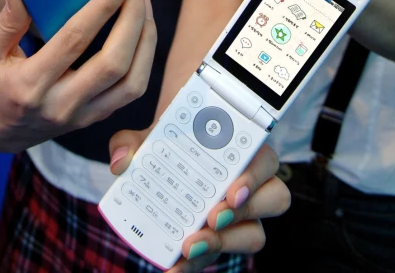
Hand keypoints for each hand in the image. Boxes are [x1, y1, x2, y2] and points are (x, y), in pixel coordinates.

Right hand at [0, 0, 156, 151]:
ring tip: (142, 3)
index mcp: (31, 84)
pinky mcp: (97, 117)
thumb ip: (6, 20)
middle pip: (113, 62)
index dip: (103, 5)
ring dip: (145, 38)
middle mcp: (61, 103)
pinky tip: (142, 29)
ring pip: (132, 81)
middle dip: (132, 18)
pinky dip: (144, 57)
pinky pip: (132, 89)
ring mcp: (83, 115)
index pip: (75, 39)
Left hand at [108, 131, 288, 271]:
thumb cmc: (170, 141)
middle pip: (271, 200)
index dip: (253, 178)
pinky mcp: (221, 239)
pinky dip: (196, 265)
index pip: (264, 161)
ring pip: (254, 234)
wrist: (163, 154)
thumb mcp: (149, 135)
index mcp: (243, 150)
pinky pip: (220, 255)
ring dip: (226, 244)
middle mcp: (250, 183)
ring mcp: (240, 215)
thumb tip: (122, 161)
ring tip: (191, 247)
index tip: (231, 190)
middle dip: (243, 213)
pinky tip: (173, 268)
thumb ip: (131, 141)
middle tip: (211, 219)